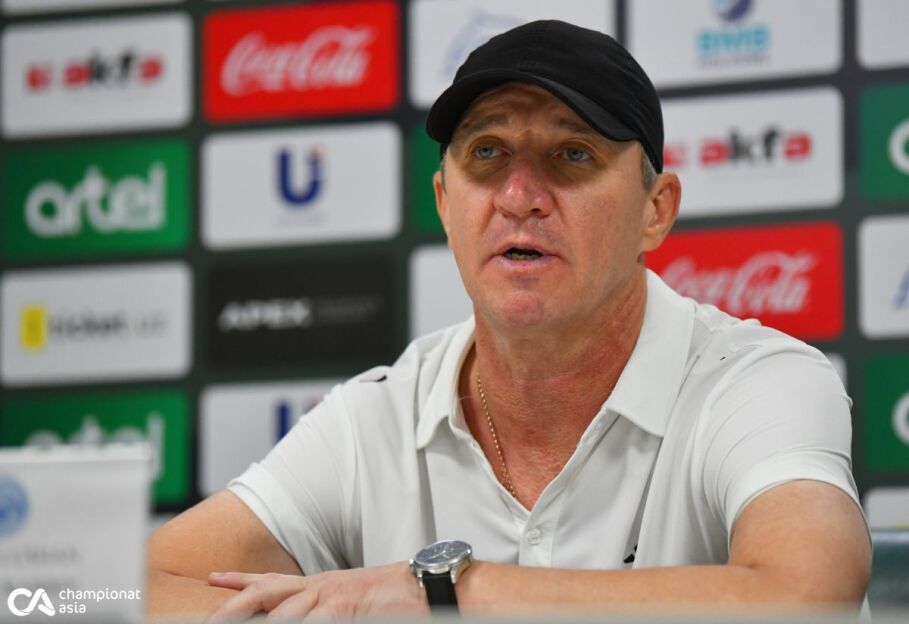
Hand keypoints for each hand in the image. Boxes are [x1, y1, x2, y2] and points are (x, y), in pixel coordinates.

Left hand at [207, 562, 428, 619]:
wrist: (426, 585)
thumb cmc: (394, 596)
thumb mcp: (352, 601)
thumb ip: (327, 607)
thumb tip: (309, 613)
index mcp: (321, 584)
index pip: (273, 580)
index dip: (241, 581)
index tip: (214, 579)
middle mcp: (320, 585)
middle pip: (266, 591)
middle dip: (234, 603)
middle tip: (209, 615)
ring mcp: (330, 595)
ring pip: (281, 610)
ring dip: (260, 621)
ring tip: (226, 623)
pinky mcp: (344, 606)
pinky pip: (311, 621)